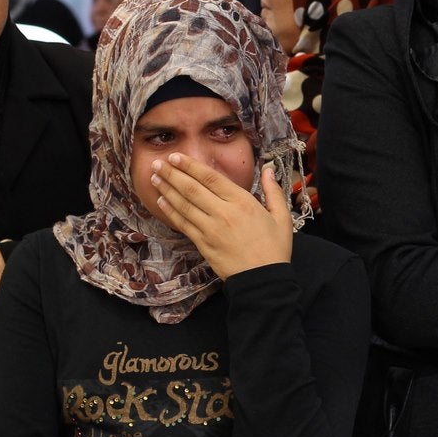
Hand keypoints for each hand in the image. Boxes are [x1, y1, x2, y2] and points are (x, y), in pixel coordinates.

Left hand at [150, 155, 291, 277]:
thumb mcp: (282, 217)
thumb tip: (269, 169)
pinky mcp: (203, 244)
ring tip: (155, 178)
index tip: (176, 156)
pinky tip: (161, 201)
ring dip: (167, 190)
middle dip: (172, 174)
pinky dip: (171, 211)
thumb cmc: (274, 248)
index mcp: (242, 202)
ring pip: (183, 204)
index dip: (191, 166)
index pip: (211, 178)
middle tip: (158, 163)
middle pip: (192, 188)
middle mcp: (223, 212)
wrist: (263, 279)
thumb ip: (274, 191)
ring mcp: (210, 229)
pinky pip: (183, 223)